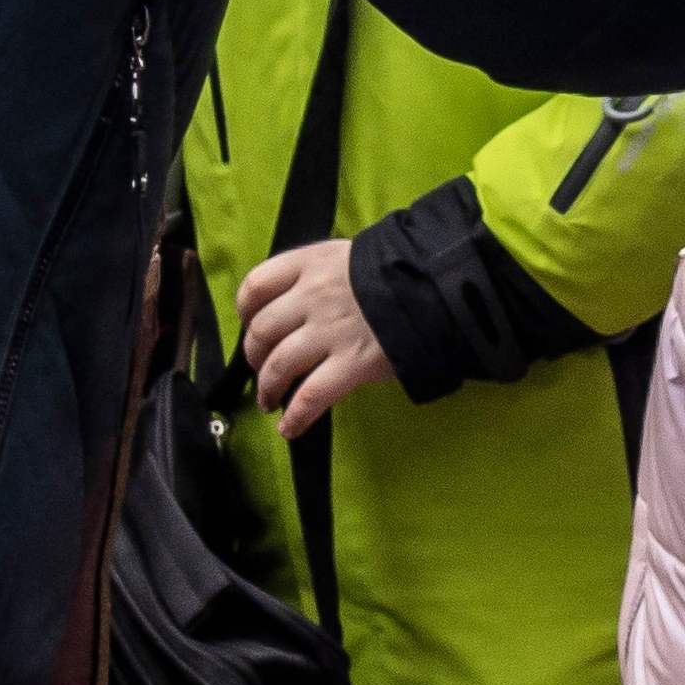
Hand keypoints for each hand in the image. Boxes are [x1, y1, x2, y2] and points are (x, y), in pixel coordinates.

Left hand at [236, 241, 391, 436]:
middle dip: (255, 356)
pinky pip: (312, 395)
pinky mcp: (353, 363)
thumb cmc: (398, 271)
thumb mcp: (352, 257)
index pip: (256, 285)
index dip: (245, 311)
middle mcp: (313, 296)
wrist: (439, 285)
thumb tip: (297, 304)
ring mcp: (331, 331)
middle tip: (262, 370)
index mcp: (311, 263)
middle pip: (262, 330)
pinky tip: (290, 428)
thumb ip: (320, 274)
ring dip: (269, 387)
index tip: (250, 325)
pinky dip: (296, 416)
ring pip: (280, 365)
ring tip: (270, 401)